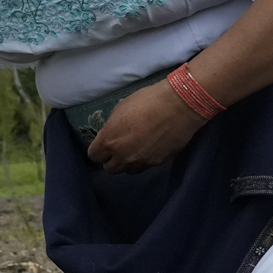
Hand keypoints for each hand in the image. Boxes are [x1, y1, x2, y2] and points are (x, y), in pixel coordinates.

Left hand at [86, 77, 205, 170]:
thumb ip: (112, 127)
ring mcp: (140, 162)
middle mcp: (122, 156)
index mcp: (109, 140)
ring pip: (127, 171)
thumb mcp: (121, 109)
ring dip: (127, 163)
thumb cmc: (147, 101)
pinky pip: (144, 166)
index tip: (104, 143)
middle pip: (109, 168)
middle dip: (111, 159)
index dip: (99, 150)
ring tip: (134, 150)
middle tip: (119, 148)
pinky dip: (143, 160)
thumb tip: (112, 134)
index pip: (94, 155)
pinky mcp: (156, 163)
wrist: (178, 107)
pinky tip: (150, 148)